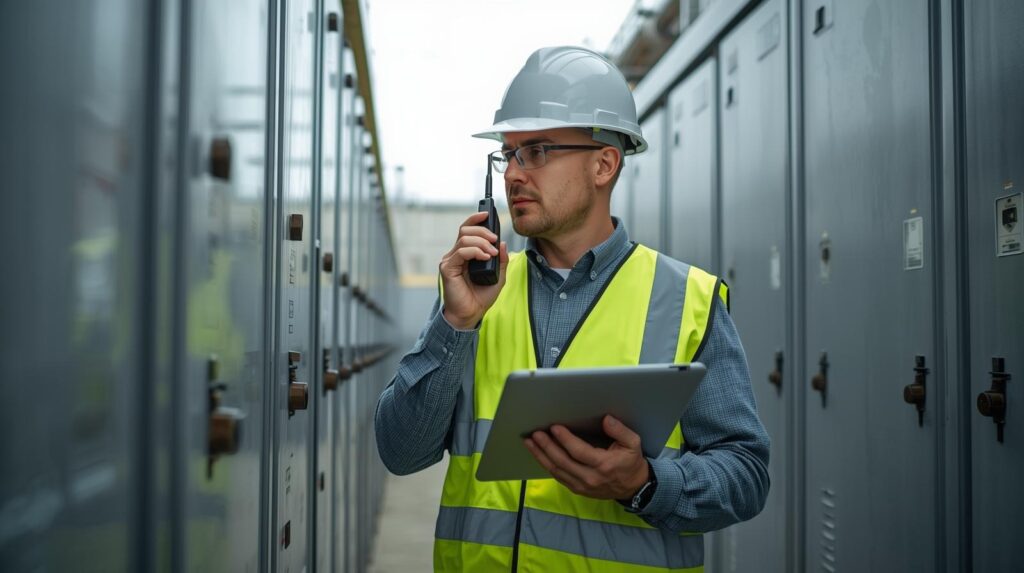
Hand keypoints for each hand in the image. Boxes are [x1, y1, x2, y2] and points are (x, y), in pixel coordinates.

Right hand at [439, 211, 508, 328]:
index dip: (476, 219)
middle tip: (494, 239)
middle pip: (465, 230)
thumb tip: (503, 243)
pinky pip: (461, 252)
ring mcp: (450, 260)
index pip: (467, 230)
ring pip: (464, 239)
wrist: (471, 314)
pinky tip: (484, 257)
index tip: (488, 214)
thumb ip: (501, 260)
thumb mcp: (499, 276)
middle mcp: (456, 254)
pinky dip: (474, 251)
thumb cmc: (481, 297)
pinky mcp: (447, 268)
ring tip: (492, 253)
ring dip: (481, 242)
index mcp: (466, 254)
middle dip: (482, 230)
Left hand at [524, 415, 648, 499]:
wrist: (634, 487)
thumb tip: (606, 419)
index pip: (579, 451)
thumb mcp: (633, 444)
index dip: (565, 439)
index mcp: (603, 465)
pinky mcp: (577, 489)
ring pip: (556, 471)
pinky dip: (547, 464)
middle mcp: (590, 477)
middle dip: (546, 447)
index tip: (554, 428)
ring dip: (541, 456)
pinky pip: (558, 477)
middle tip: (535, 434)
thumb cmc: (631, 463)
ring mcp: (582, 486)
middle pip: (562, 462)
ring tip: (530, 442)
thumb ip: (620, 431)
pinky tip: (539, 454)